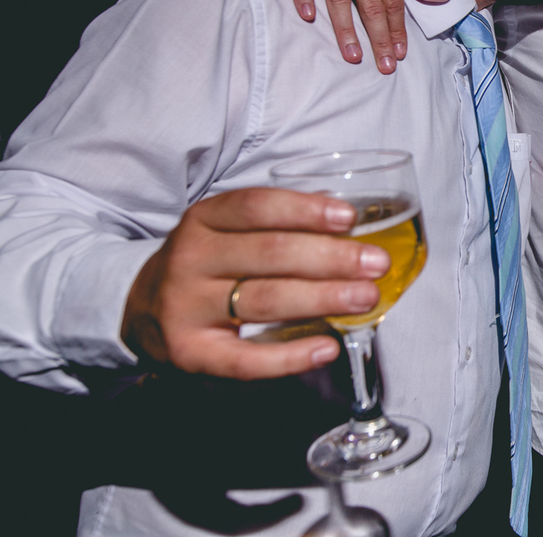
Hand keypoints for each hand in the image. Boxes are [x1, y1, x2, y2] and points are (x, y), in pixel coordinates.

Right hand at [122, 188, 389, 380]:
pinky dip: (291, 356)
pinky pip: (246, 359)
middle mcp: (191, 260)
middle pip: (270, 254)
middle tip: (376, 263)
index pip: (256, 207)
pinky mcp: (191, 353)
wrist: (141, 309)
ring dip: (323, 298)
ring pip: (264, 301)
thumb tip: (350, 221)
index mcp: (203, 221)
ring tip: (366, 298)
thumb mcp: (228, 231)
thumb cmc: (208, 264)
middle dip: (331, 258)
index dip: (305, 210)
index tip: (348, 217)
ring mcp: (187, 308)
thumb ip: (278, 224)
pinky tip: (328, 347)